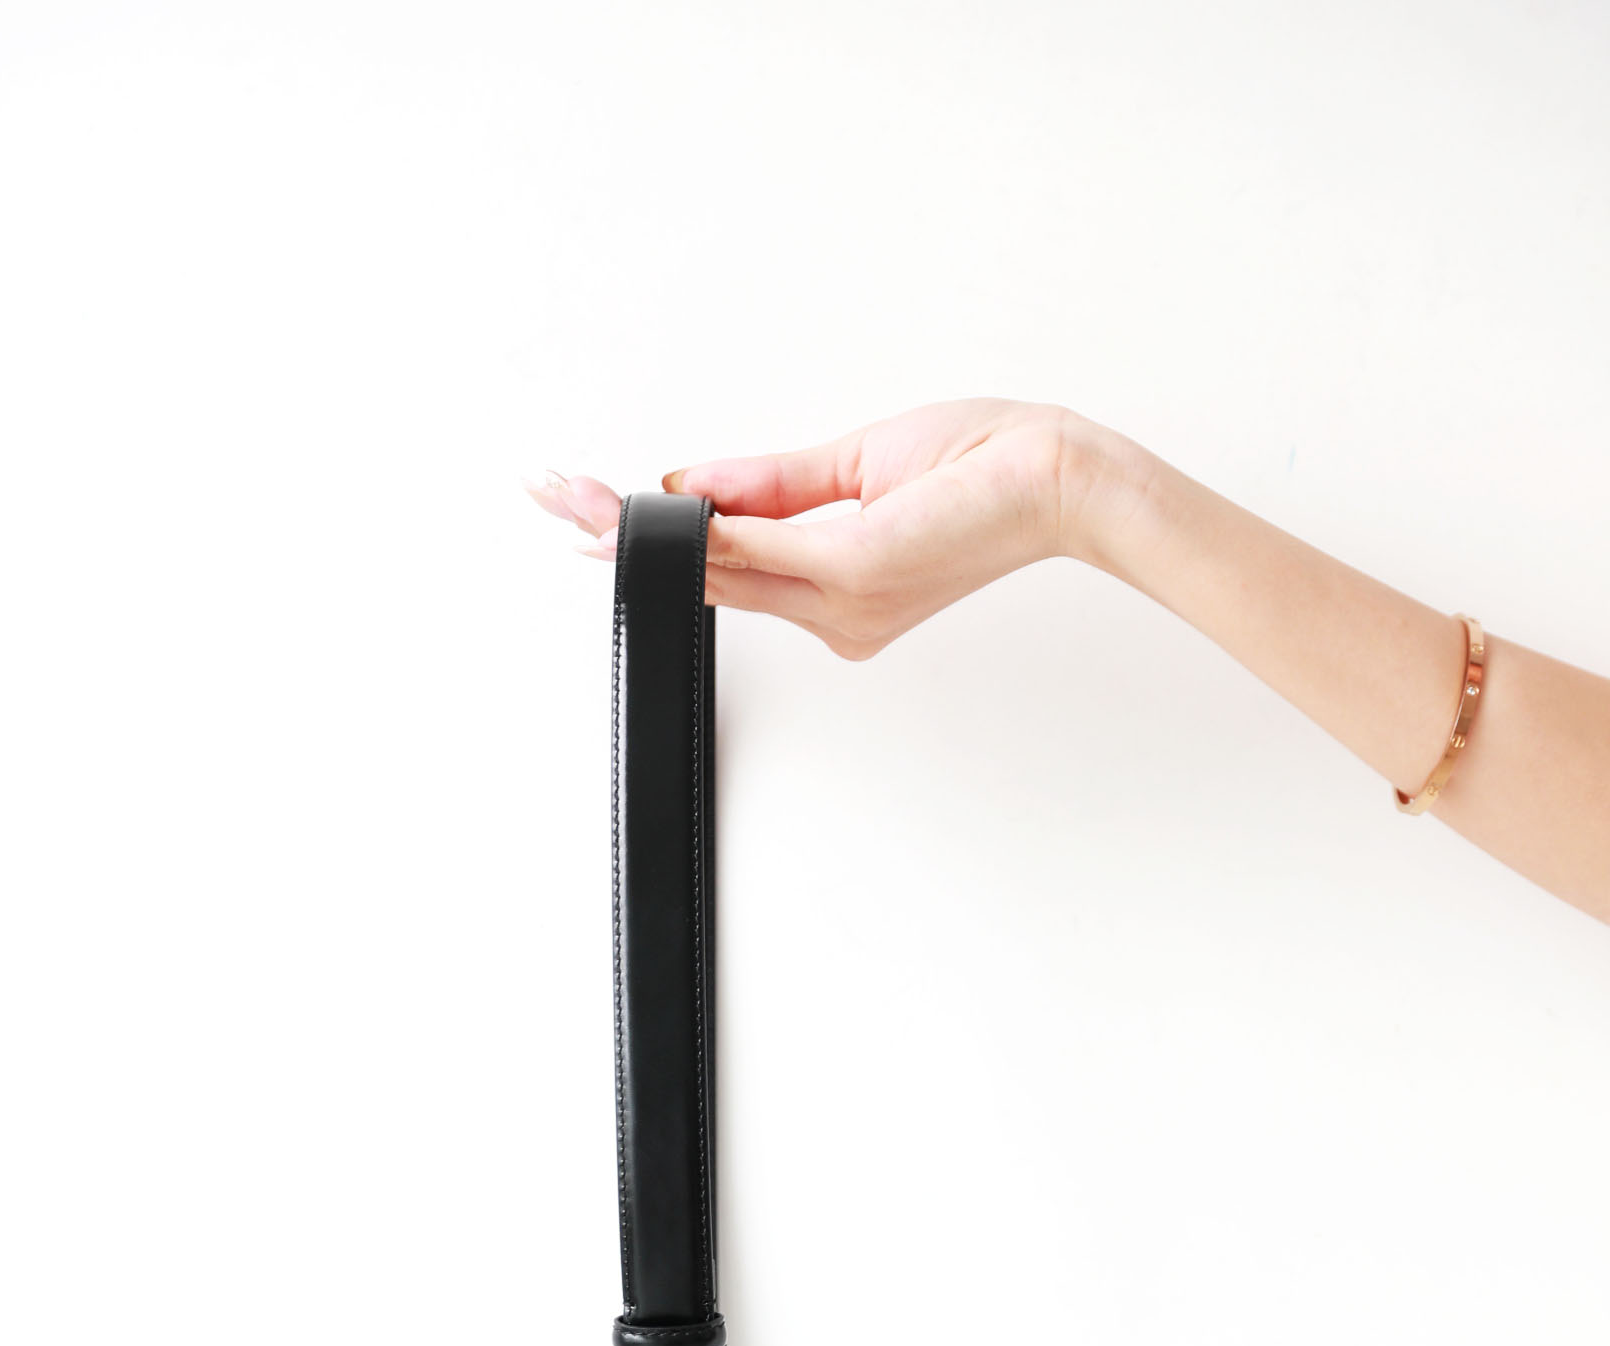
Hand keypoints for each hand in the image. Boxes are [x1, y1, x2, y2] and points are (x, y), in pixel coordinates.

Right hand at [525, 399, 1084, 659]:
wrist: (1061, 479)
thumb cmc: (992, 469)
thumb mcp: (858, 466)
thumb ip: (770, 486)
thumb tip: (693, 486)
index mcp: (838, 591)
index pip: (728, 563)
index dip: (654, 538)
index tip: (591, 514)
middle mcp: (836, 614)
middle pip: (707, 573)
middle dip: (622, 533)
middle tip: (551, 498)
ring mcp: (844, 604)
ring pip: (721, 565)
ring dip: (641, 528)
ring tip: (577, 499)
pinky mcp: (855, 573)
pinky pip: (761, 549)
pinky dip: (701, 526)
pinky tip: (651, 506)